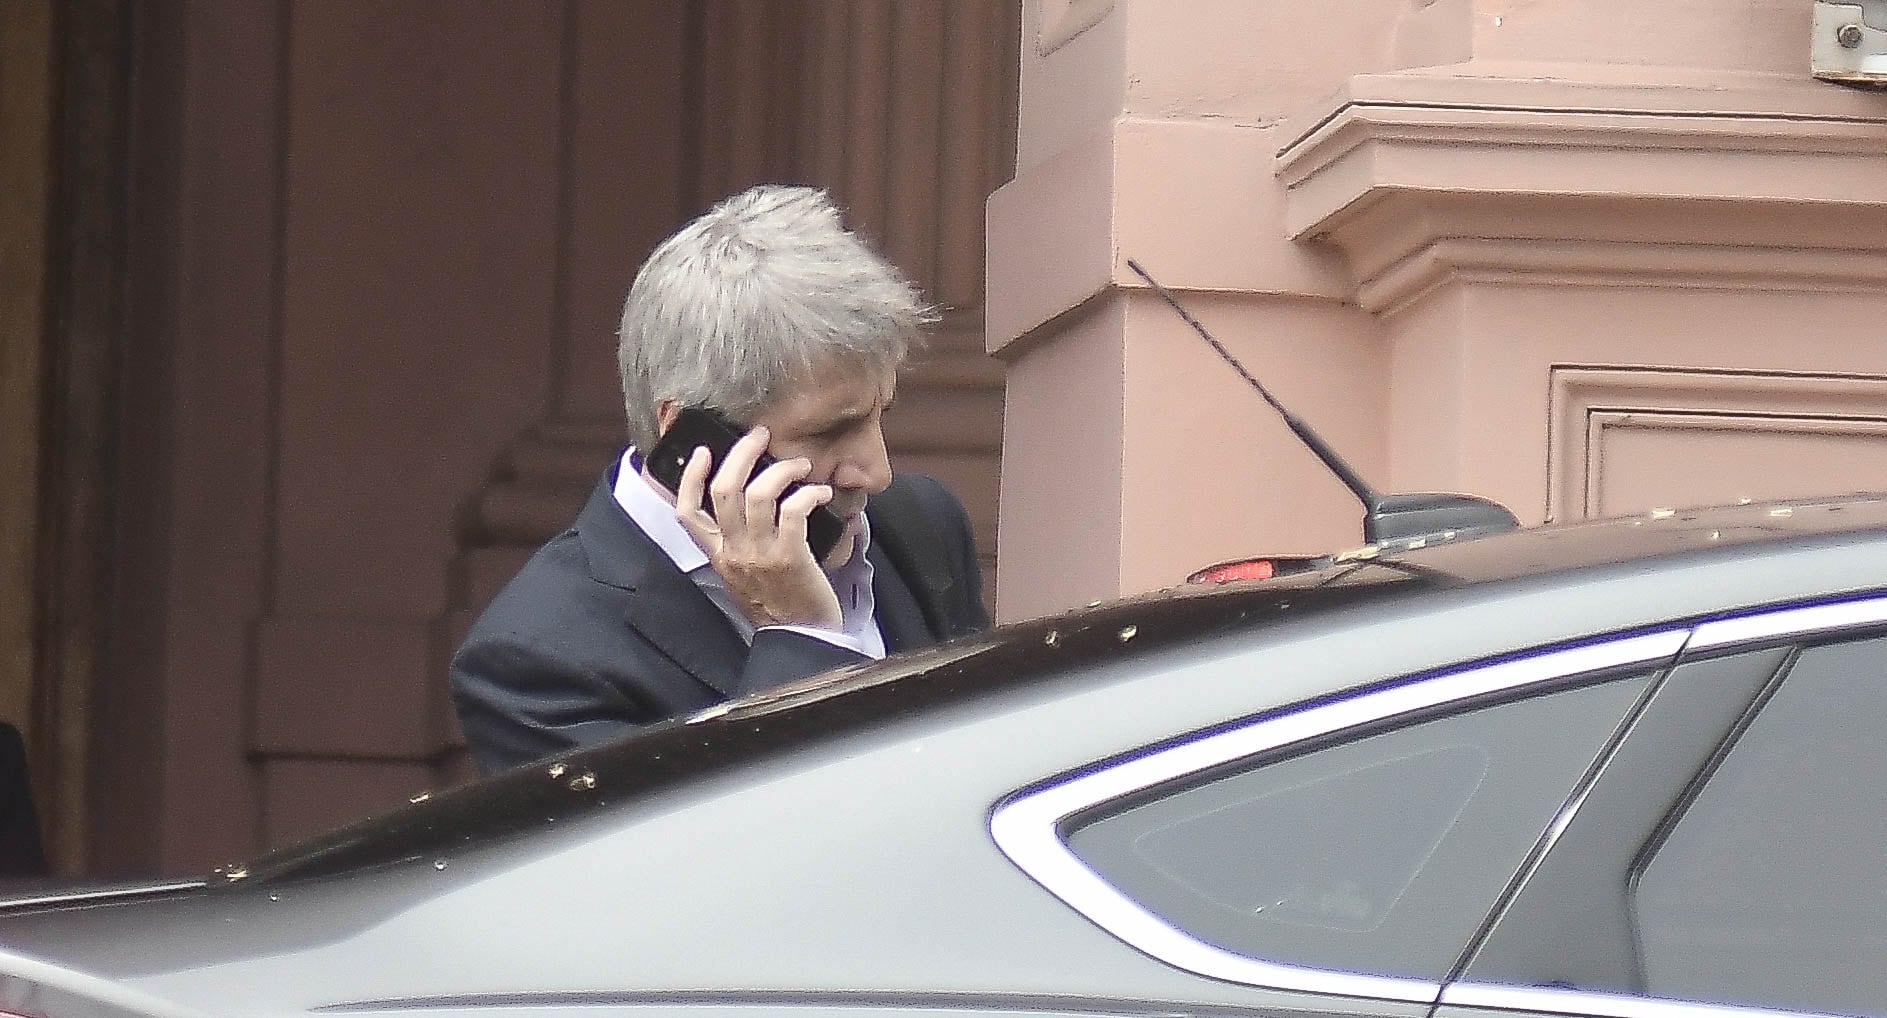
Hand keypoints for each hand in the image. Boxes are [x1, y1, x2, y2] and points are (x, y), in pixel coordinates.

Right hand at [673, 425, 843, 630]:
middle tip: (761, 436)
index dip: (690, 476)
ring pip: (760, 493)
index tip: (705, 451)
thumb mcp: (745, 577)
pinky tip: (821, 492)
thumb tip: (752, 505)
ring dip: (782, 469)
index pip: (688, 512)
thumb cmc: (780, 607)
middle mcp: (734, 553)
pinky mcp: (791, 558)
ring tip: (800, 464)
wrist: (801, 643)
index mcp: (719, 557)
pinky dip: (809, 492)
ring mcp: (761, 555)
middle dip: (742, 453)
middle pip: (725, 489)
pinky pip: (794, 510)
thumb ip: (740, 545)